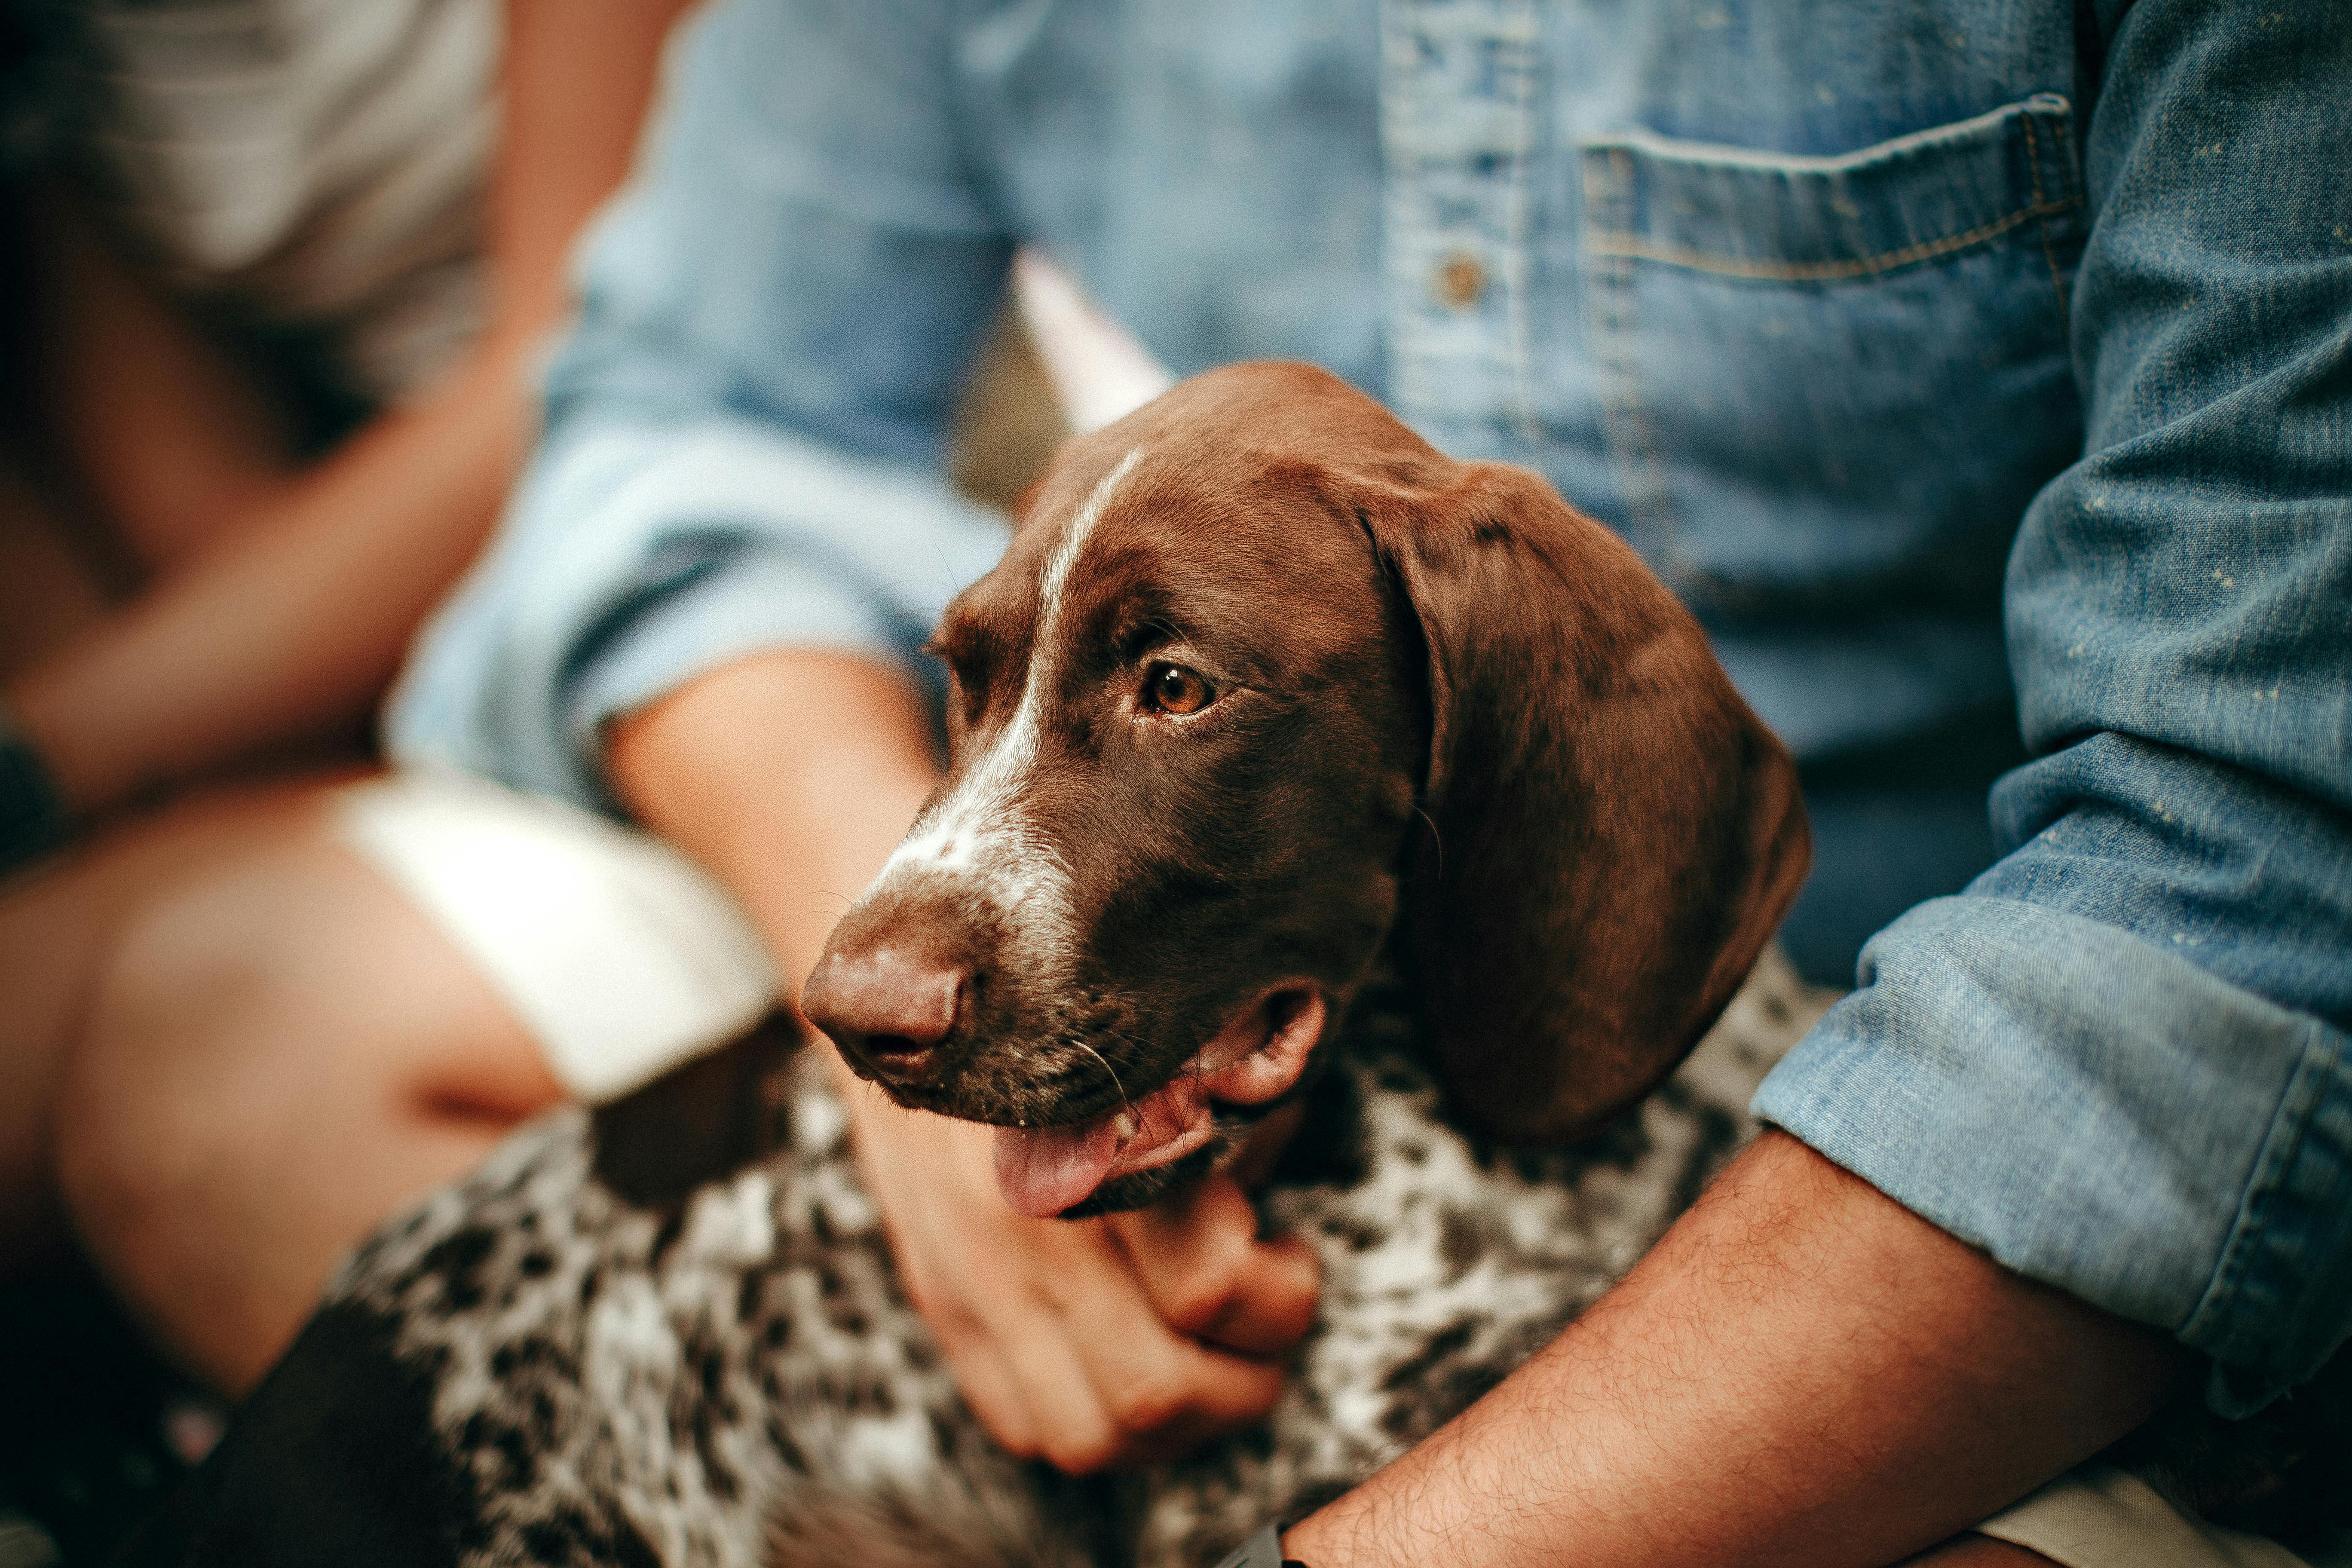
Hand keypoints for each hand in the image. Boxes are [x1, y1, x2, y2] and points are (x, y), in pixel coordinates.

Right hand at [838, 1066, 1320, 1471]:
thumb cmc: (1078, 1030)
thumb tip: (1288, 1160)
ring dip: (1178, 1426)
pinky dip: (1100, 1422)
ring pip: (1093, 1437)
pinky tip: (1134, 1359)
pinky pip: (1029, 1426)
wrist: (918, 1009)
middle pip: (1158, 1392)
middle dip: (1245, 1382)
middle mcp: (1022, 1230)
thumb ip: (1229, 1113)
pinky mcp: (946, 1313)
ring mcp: (972, 1284)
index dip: (1282, 1292)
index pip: (1210, 1286)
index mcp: (1093, 1150)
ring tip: (1210, 1357)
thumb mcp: (1170, 1049)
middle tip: (1266, 1324)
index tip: (1289, 1249)